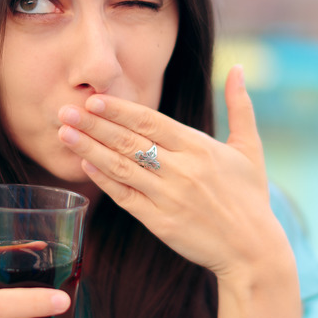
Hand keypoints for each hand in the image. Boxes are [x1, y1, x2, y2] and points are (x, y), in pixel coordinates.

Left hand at [57, 66, 288, 279]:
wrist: (253, 250)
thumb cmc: (250, 198)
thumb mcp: (250, 148)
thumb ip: (240, 106)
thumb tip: (238, 67)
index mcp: (200, 147)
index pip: (151, 121)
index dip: (120, 110)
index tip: (93, 99)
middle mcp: (183, 170)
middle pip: (130, 141)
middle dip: (94, 125)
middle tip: (64, 110)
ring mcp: (170, 197)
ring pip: (122, 167)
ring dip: (89, 149)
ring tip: (63, 133)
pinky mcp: (161, 223)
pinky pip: (126, 197)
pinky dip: (104, 180)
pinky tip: (83, 165)